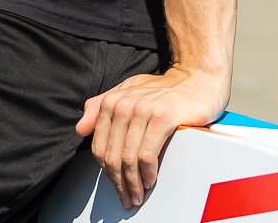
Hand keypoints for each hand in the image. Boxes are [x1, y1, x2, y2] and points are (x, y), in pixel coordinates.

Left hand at [75, 65, 229, 209]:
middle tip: (127, 199)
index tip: (115, 186)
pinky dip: (147, 172)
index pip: (99, 146)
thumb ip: (102, 107)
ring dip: (132, 183)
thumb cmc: (164, 90)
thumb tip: (80, 129)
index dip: (105, 171)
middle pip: (112, 155)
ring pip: (128, 157)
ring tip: (138, 196)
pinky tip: (150, 181)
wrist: (197, 79)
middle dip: (118, 182)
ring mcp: (143, 110)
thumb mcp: (129, 93)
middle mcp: (123, 104)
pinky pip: (147, 154)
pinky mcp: (163, 117)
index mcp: (111, 101)